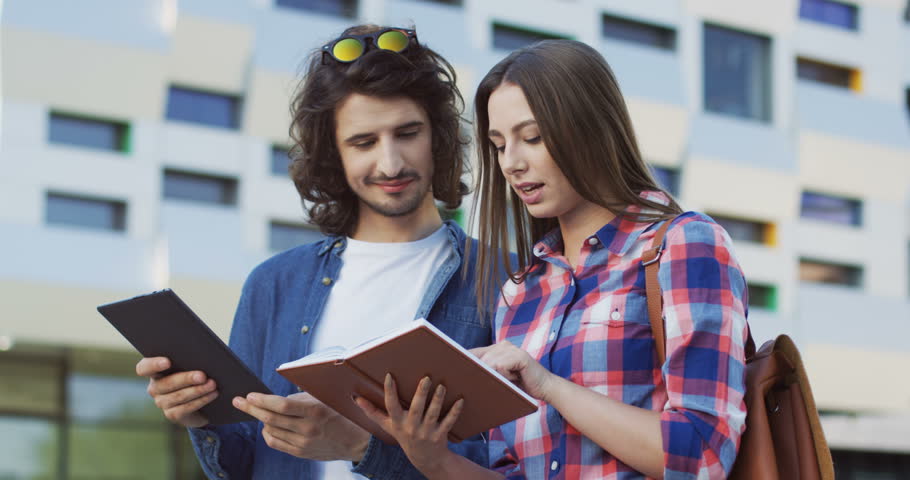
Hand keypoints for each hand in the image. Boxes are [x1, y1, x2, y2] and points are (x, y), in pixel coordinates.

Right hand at [136, 357, 216, 427]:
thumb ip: (190, 358)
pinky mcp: (173, 414)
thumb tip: (203, 352)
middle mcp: (155, 387)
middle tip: (202, 376)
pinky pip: (185, 408)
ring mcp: (162, 402)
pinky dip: (201, 400)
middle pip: (166, 383)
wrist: (203, 399)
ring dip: (198, 390)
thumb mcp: (192, 364)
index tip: (167, 362)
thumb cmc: (195, 374)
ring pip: (178, 396)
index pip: (144, 368)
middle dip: (186, 378)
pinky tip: (212, 394)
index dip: (153, 365)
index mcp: (155, 371)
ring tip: (212, 384)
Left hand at [233, 392, 369, 461]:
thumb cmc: (341, 415)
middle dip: (251, 409)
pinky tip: (268, 426)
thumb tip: (276, 398)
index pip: (281, 405)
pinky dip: (268, 433)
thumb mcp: (325, 400)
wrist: (356, 441)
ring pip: (270, 431)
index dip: (262, 400)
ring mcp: (303, 443)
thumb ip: (301, 398)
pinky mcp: (300, 452)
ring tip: (260, 412)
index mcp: (315, 411)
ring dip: (261, 420)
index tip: (250, 395)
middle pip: (270, 419)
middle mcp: (307, 428)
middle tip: (238, 401)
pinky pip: (275, 443)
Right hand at [355, 374, 463, 476]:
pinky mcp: (440, 435)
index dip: (389, 391)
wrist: (424, 458)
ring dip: (438, 400)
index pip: (390, 406)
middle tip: (426, 378)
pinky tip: (460, 400)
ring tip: (442, 386)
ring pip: (433, 414)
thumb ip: (372, 412)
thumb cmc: (404, 435)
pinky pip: (448, 422)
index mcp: (397, 423)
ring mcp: (426, 432)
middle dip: (421, 393)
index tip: (389, 376)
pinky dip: (455, 411)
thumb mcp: (387, 426)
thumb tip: (356, 398)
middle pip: (415, 408)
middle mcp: (411, 427)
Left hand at [470, 342, 553, 400]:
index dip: (465, 362)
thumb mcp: (501, 378)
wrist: (545, 387)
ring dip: (494, 376)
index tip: (457, 371)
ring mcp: (511, 349)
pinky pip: (500, 366)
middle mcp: (503, 345)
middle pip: (479, 357)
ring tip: (509, 380)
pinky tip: (515, 378)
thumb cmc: (522, 385)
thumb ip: (488, 373)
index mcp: (497, 349)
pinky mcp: (519, 355)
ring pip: (489, 362)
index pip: (474, 353)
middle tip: (486, 381)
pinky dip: (504, 376)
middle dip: (478, 371)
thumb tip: (466, 376)